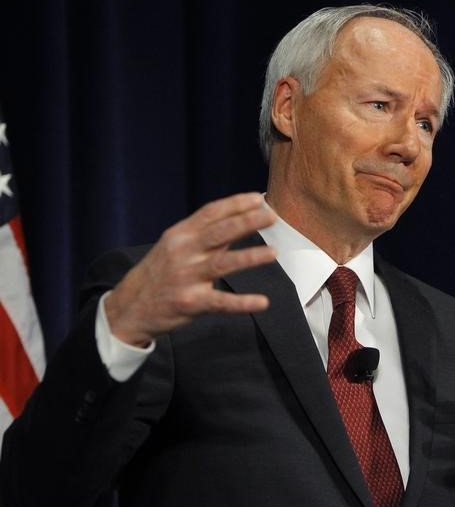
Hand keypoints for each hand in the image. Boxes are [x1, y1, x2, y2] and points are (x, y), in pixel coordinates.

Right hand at [104, 192, 276, 346]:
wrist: (129, 307)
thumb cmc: (160, 272)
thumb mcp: (176, 246)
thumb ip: (206, 234)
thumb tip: (240, 218)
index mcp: (181, 234)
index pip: (211, 213)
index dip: (236, 204)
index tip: (258, 199)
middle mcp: (183, 252)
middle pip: (219, 233)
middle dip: (246, 222)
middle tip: (271, 216)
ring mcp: (186, 277)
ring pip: (222, 264)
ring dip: (249, 257)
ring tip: (273, 252)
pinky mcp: (190, 303)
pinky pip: (221, 302)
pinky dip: (242, 303)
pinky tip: (262, 302)